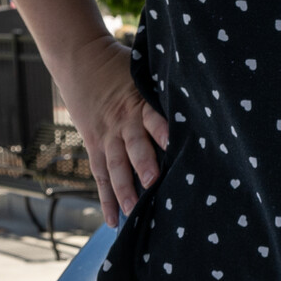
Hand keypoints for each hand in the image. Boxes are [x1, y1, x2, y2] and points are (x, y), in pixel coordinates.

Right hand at [58, 32, 169, 226]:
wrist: (80, 59)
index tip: (176, 145)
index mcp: (139, 103)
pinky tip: (113, 220)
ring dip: (125, 191)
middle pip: (134, 149)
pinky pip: (100, 176)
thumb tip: (200, 96)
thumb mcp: (144, 71)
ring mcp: (107, 137)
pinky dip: (106, 198)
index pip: (154, 119)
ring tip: (135, 213)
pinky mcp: (95, 145)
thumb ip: (165, 88)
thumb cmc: (121, 66)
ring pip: (116, 168)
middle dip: (145, 168)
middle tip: (156, 186)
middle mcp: (123, 123)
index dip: (164, 131)